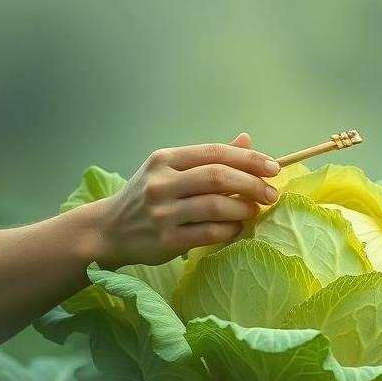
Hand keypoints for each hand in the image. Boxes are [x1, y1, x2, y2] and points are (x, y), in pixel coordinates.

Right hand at [95, 132, 280, 268]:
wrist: (108, 230)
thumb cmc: (146, 196)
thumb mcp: (170, 169)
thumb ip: (208, 157)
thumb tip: (247, 140)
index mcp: (165, 159)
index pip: (215, 153)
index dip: (249, 159)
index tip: (273, 167)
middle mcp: (162, 183)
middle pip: (218, 178)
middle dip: (251, 184)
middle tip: (270, 193)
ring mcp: (163, 212)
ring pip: (216, 207)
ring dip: (243, 209)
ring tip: (254, 210)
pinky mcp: (166, 240)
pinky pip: (209, 233)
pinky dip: (230, 230)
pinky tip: (237, 228)